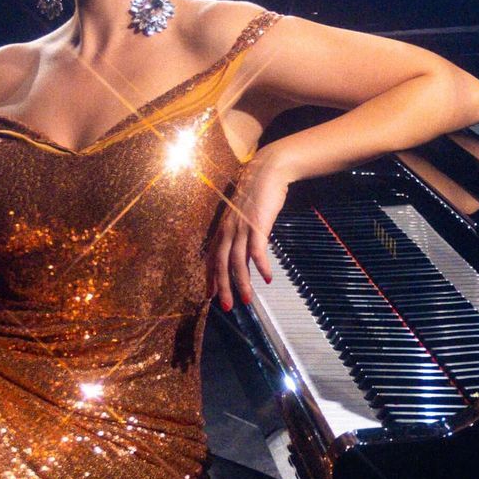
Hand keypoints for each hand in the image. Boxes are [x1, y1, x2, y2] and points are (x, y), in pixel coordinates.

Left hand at [208, 146, 290, 311]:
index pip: (211, 258)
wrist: (268, 171)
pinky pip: (257, 250)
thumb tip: (245, 256)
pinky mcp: (258, 224)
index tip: (211, 297)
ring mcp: (242, 227)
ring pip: (236, 261)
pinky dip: (261, 266)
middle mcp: (228, 230)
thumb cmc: (257, 194)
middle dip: (222, 288)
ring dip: (242, 283)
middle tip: (228, 307)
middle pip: (220, 264)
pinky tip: (267, 278)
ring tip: (246, 300)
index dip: (210, 279)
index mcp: (223, 229)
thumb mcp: (243, 217)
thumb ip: (241, 235)